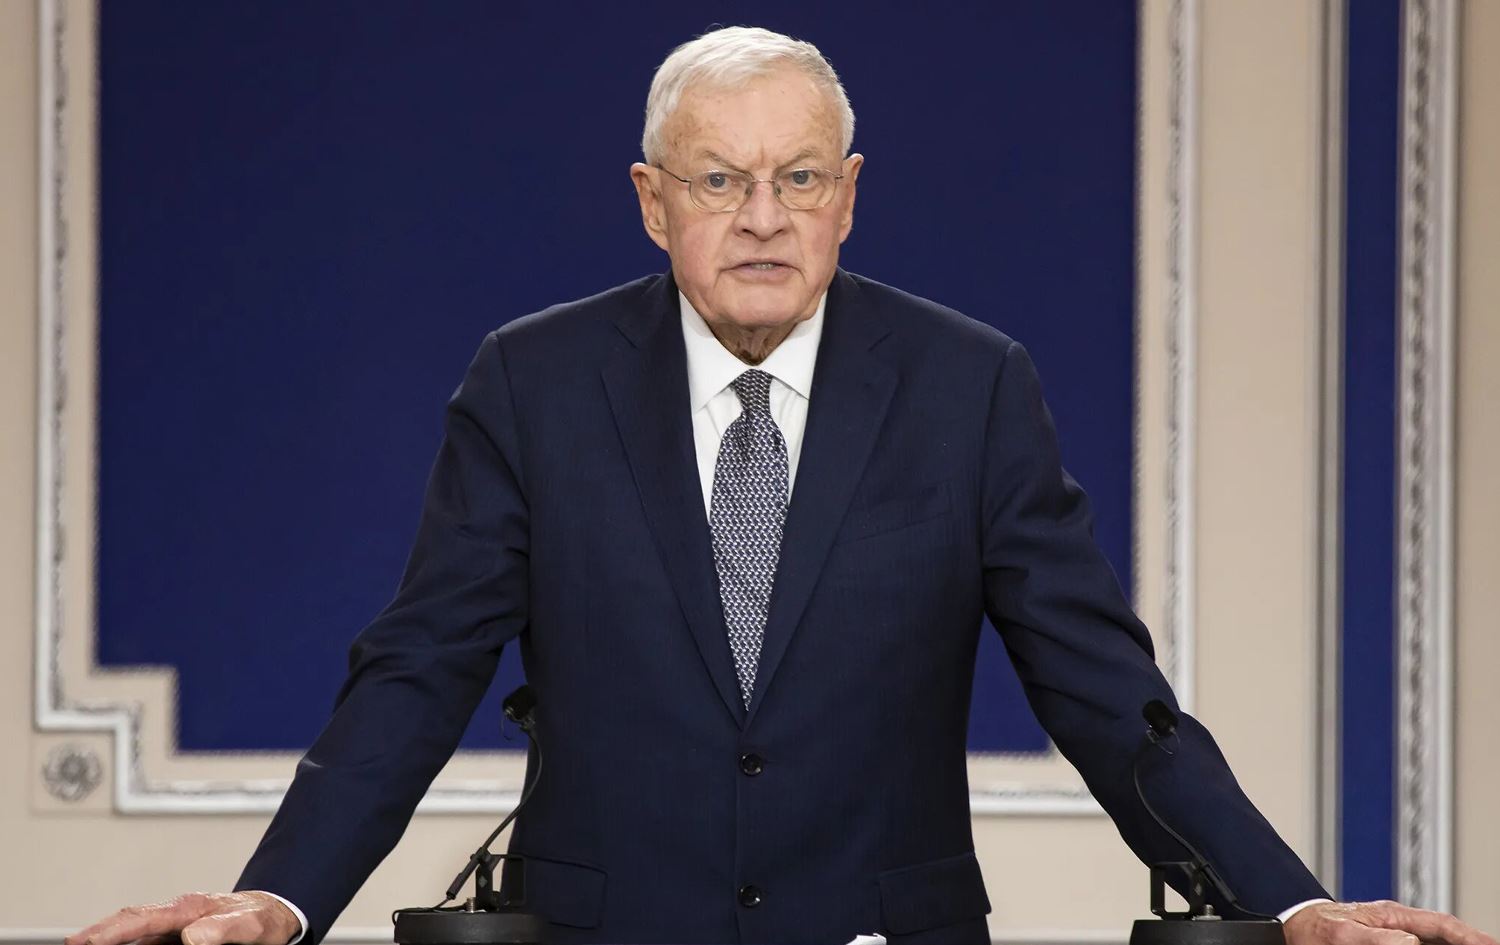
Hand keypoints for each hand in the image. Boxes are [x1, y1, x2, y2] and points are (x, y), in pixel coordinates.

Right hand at [66, 892, 298, 944]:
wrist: (275, 914)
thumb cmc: (263, 918)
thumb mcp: (252, 925)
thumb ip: (225, 928)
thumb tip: (193, 936)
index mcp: (189, 908)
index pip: (140, 917)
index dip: (110, 930)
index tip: (84, 941)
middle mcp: (177, 915)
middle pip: (128, 922)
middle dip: (97, 933)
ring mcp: (175, 927)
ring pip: (134, 934)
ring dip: (110, 939)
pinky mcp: (178, 937)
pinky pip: (147, 941)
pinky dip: (128, 944)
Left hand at [1284, 900, 1498, 944]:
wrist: (1291, 928)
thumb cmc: (1311, 928)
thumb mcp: (1342, 934)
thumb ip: (1376, 937)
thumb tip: (1411, 942)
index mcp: (1390, 914)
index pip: (1439, 924)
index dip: (1468, 936)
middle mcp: (1395, 923)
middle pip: (1442, 934)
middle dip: (1467, 942)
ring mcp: (1391, 934)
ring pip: (1432, 941)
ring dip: (1452, 944)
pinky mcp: (1382, 943)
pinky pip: (1418, 944)